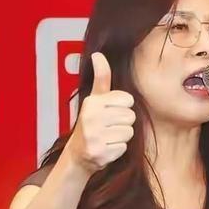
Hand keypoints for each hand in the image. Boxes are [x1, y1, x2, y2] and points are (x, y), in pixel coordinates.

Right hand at [66, 52, 135, 174]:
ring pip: (129, 132)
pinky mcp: (100, 154)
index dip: (123, 107)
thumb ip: (101, 77)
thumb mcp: (94, 99)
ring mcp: (94, 137)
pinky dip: (118, 150)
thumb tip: (98, 54)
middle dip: (123, 123)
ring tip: (107, 137)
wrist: (78, 155)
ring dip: (121, 137)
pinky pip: (124, 147)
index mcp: (92, 102)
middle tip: (109, 127)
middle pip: (130, 116)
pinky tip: (106, 148)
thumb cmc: (91, 123)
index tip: (111, 112)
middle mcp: (91, 118)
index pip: (128, 100)